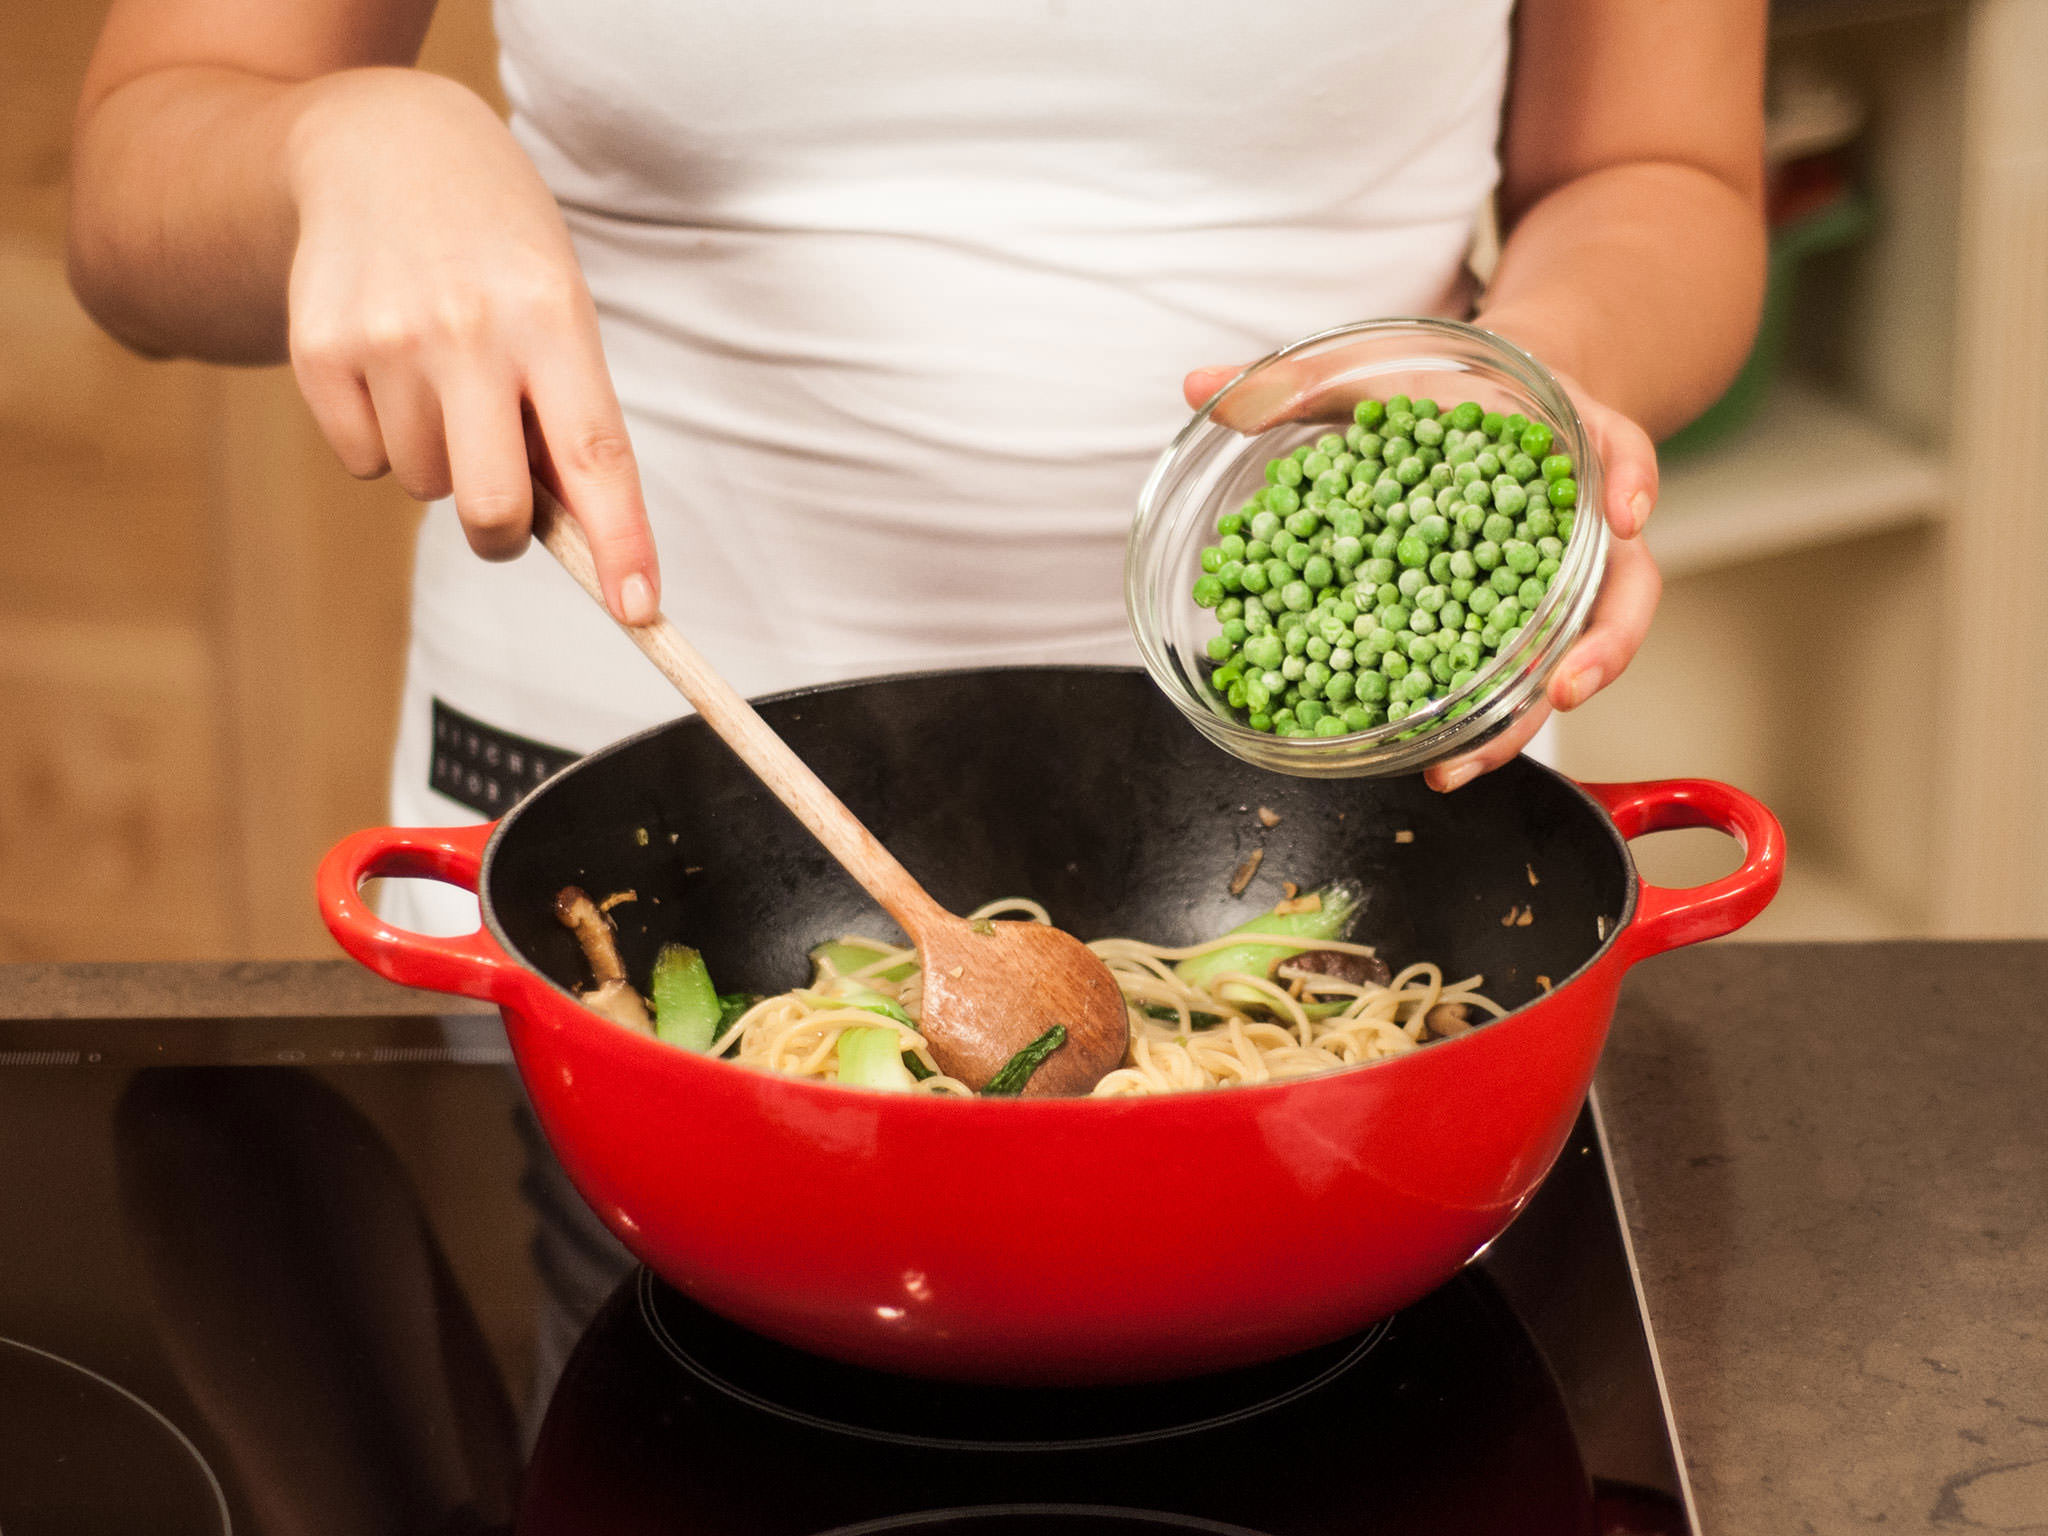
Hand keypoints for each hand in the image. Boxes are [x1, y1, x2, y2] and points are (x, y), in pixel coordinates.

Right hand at [284, 70, 657, 623]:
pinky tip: (391, 367)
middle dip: (505, 533)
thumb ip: (566, 411)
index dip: (620, 543)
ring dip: (441, 461)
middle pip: (493, 506)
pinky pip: (364, 461)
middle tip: (509, 512)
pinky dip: (383, 438)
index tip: (640, 609)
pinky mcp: (319, 350)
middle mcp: (470, 330)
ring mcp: (388, 339)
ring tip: (442, 377)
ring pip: (425, 486)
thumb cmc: (498, 251)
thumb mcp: (558, 304)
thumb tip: (568, 535)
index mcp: (553, 318)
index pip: (597, 456)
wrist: (381, 147)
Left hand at [1180, 360, 1660, 791]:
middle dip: (1602, 645)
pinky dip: (1487, 722)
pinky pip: (1518, 678)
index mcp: (1567, 444)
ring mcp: (1562, 582)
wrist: (1492, 405)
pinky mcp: (1525, 625)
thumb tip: (1198, 386)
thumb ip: (1294, 381)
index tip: (1622, 510)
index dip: (1630, 480)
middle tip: (1564, 687)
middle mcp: (1582, 524)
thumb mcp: (1375, 372)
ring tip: (1476, 758)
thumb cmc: (1443, 390)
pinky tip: (1441, 761)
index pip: (1623, 453)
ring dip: (1532, 713)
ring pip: (1577, 654)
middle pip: (1622, 589)